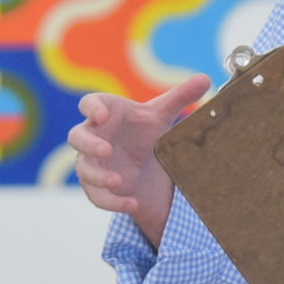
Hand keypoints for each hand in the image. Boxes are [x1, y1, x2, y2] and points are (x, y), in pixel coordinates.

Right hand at [68, 74, 212, 247]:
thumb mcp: (163, 115)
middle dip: (89, 144)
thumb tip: (205, 78)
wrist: (144, 164)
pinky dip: (112, 202)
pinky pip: (97, 196)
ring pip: (84, 169)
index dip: (92, 108)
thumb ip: (181, 96)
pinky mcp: (96, 186)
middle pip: (77, 136)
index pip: (89, 104)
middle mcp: (93, 136)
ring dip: (99, 176)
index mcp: (105, 112)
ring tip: (120, 181)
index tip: (102, 115)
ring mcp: (92, 162)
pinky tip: (132, 204)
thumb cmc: (145, 131)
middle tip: (107, 150)